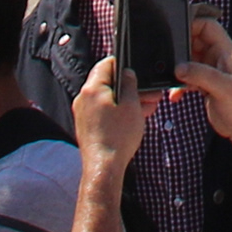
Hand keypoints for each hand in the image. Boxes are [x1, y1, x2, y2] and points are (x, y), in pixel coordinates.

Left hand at [75, 53, 149, 172]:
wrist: (104, 167)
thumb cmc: (118, 137)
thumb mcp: (132, 105)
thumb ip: (130, 83)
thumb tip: (128, 73)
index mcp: (92, 88)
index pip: (107, 64)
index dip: (125, 65)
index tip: (138, 70)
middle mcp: (83, 98)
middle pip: (108, 82)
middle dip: (130, 86)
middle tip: (148, 93)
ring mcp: (83, 113)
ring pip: (108, 98)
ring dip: (127, 100)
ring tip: (146, 108)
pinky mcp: (86, 126)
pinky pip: (103, 111)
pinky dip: (118, 111)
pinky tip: (134, 118)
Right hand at [179, 10, 231, 144]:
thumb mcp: (223, 87)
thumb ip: (201, 74)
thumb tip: (179, 67)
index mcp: (227, 52)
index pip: (209, 27)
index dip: (194, 24)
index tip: (176, 30)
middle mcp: (219, 59)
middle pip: (196, 41)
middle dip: (181, 47)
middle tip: (168, 55)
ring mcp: (211, 73)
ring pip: (190, 60)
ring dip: (179, 67)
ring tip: (170, 75)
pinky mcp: (205, 86)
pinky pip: (188, 78)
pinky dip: (179, 84)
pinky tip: (175, 95)